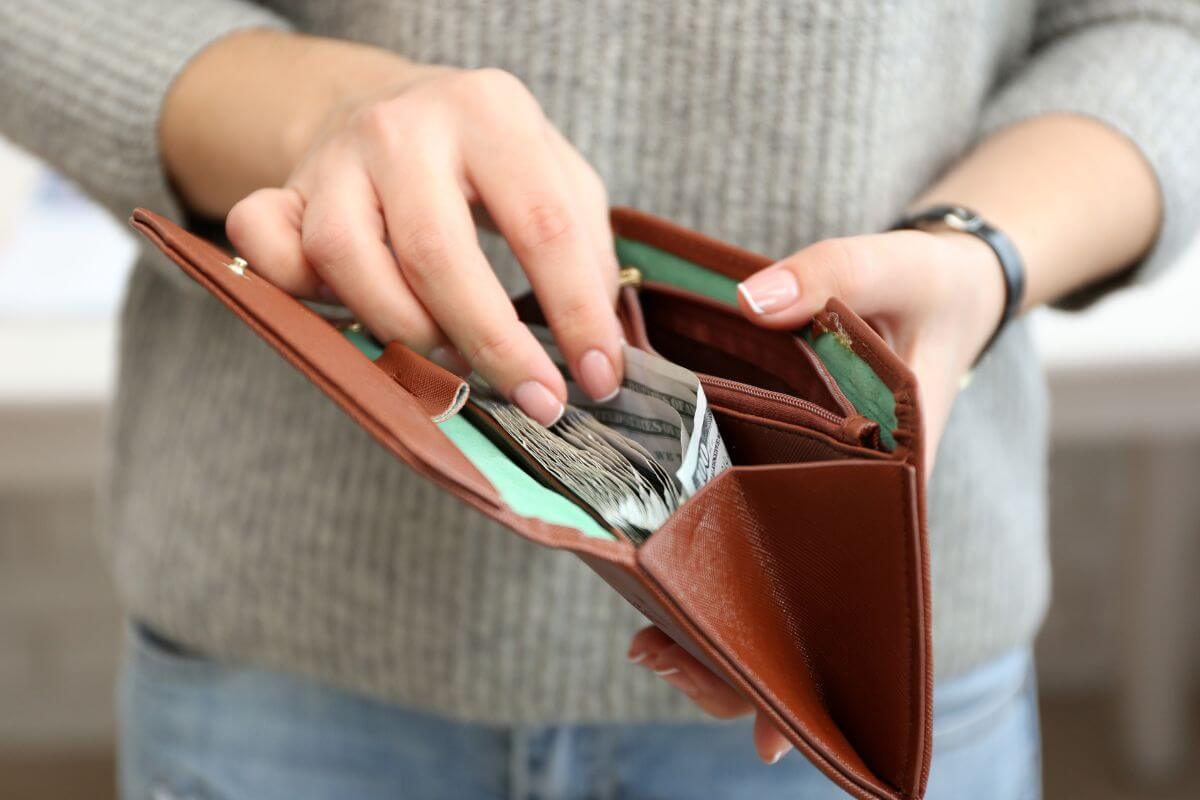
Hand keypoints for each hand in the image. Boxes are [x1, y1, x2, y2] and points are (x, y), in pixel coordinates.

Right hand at [220, 52, 621, 424]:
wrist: (393, 107)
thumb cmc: (488, 161)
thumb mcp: (558, 177)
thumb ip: (587, 251)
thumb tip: (601, 351)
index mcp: (490, 111)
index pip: (543, 225)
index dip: (576, 315)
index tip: (595, 381)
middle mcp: (404, 126)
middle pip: (437, 252)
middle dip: (491, 344)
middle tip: (533, 399)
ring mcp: (334, 157)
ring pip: (346, 258)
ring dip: (402, 330)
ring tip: (449, 356)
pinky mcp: (282, 188)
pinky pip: (266, 245)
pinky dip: (298, 292)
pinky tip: (349, 316)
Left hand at [631, 228, 1005, 762]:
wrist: (938, 282)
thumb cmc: (927, 288)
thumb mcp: (891, 266)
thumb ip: (828, 276)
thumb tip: (753, 301)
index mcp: (891, 474)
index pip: (855, 585)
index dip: (817, 658)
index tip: (772, 732)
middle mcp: (850, 495)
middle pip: (802, 598)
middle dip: (742, 649)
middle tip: (662, 662)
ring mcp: (816, 484)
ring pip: (769, 570)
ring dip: (715, 612)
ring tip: (647, 643)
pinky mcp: (786, 459)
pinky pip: (746, 518)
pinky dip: (706, 546)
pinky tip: (654, 571)